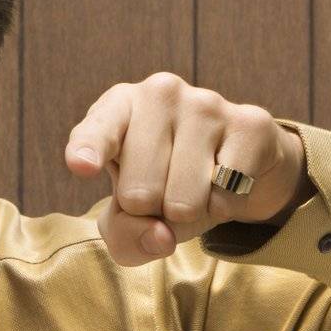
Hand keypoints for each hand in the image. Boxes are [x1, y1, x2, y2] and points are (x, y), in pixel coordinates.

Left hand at [64, 72, 308, 266]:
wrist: (234, 161)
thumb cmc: (164, 184)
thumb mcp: (129, 214)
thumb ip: (125, 235)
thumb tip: (162, 237)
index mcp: (118, 107)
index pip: (100, 130)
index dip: (89, 150)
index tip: (81, 165)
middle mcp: (159, 93)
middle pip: (139, 194)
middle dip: (151, 213)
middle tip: (163, 192)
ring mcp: (206, 104)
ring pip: (184, 201)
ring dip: (189, 213)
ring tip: (193, 188)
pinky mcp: (249, 124)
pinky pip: (225, 197)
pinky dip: (223, 207)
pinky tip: (225, 181)